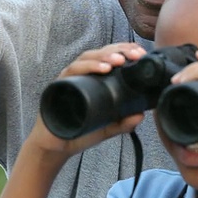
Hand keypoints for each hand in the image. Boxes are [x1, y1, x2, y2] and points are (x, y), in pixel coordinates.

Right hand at [28, 43, 147, 157]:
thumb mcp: (107, 128)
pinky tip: (102, 69)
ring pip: (86, 57)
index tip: (141, 54)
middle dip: (119, 50)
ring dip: (104, 56)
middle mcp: (82, 74)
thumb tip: (140, 115)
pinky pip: (73, 71)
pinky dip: (87, 67)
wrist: (56, 147)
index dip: (125, 51)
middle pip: (100, 52)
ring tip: (119, 60)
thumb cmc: (79, 131)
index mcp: (94, 78)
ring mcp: (70, 78)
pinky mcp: (59, 85)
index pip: (110, 57)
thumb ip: (123, 123)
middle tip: (135, 55)